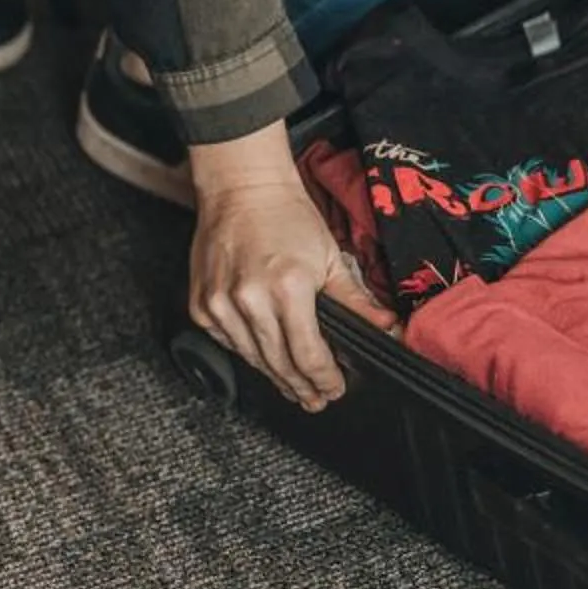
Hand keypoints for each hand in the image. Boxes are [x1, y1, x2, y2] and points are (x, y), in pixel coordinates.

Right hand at [187, 122, 399, 411]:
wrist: (240, 189)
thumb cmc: (287, 216)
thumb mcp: (330, 257)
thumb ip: (355, 300)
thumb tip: (385, 328)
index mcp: (288, 288)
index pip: (309, 354)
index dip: (324, 379)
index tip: (334, 389)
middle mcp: (249, 300)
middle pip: (280, 363)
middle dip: (302, 387)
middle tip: (316, 399)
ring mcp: (221, 304)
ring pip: (253, 358)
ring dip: (276, 376)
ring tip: (294, 388)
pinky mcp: (202, 304)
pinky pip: (229, 343)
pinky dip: (249, 353)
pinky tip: (266, 359)